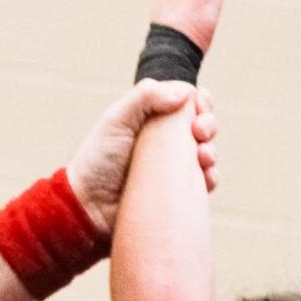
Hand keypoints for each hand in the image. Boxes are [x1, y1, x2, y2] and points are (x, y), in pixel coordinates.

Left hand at [67, 80, 218, 232]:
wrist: (89, 207)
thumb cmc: (97, 160)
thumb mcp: (116, 120)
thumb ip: (145, 97)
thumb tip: (185, 92)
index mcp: (151, 118)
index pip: (186, 101)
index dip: (199, 101)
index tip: (198, 106)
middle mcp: (165, 140)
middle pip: (201, 125)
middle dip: (208, 124)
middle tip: (200, 130)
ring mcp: (172, 166)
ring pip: (207, 153)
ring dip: (211, 151)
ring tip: (202, 156)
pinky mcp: (177, 191)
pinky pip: (204, 182)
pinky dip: (210, 177)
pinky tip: (204, 176)